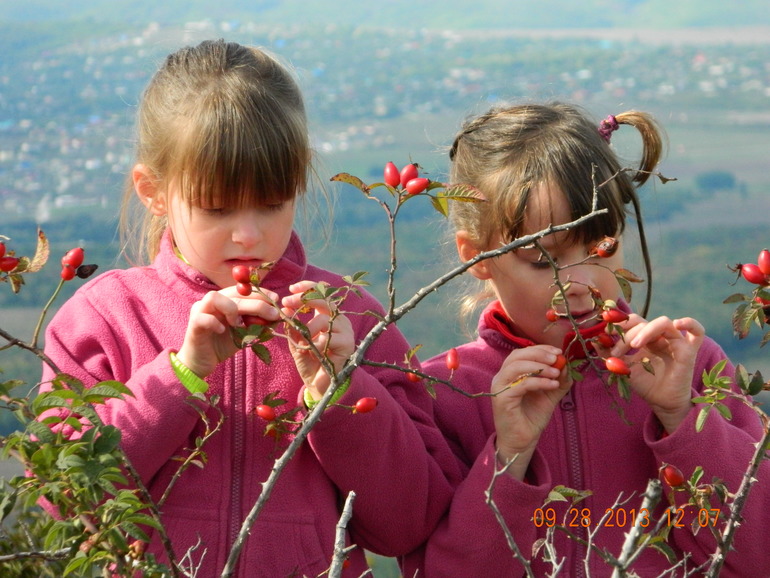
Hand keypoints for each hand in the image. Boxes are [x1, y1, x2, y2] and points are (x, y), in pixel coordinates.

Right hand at [176, 286, 280, 377]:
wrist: (201, 363)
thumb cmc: (223, 345)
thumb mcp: (246, 333)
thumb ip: (259, 324)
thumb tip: (279, 316)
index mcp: (225, 300)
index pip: (243, 289)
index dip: (260, 292)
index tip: (275, 299)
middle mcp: (212, 302)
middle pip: (234, 293)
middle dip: (256, 303)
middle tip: (272, 313)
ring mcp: (200, 311)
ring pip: (214, 297)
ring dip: (232, 308)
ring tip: (239, 324)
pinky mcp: (193, 324)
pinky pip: (203, 318)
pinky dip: (215, 323)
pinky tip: (222, 330)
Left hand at [281, 281, 354, 399]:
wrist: (319, 384)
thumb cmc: (309, 360)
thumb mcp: (296, 340)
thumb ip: (292, 325)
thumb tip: (285, 309)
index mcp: (327, 315)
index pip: (321, 293)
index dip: (307, 287)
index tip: (291, 289)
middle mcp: (339, 320)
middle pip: (324, 300)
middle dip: (304, 298)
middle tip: (287, 303)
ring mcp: (345, 331)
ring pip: (324, 319)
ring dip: (307, 328)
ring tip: (302, 343)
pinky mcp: (348, 344)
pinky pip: (329, 337)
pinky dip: (315, 344)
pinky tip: (312, 353)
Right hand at [491, 345, 571, 479]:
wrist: (523, 440)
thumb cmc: (532, 416)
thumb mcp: (550, 394)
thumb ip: (558, 379)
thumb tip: (566, 364)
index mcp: (510, 373)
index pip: (522, 353)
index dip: (540, 349)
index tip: (558, 352)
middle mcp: (502, 377)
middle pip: (517, 356)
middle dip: (539, 354)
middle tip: (557, 358)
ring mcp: (500, 388)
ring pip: (516, 367)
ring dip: (539, 366)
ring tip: (556, 373)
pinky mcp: (501, 399)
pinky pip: (521, 384)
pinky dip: (538, 382)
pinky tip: (552, 385)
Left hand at [610, 314, 704, 432]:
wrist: (661, 402)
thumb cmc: (645, 384)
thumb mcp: (623, 367)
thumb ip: (609, 353)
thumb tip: (593, 340)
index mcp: (644, 337)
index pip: (632, 321)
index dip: (618, 323)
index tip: (605, 333)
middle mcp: (659, 336)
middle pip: (642, 322)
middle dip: (626, 334)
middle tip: (616, 351)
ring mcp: (675, 341)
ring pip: (662, 323)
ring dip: (645, 331)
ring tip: (634, 345)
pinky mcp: (688, 351)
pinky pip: (697, 332)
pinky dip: (690, 323)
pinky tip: (678, 324)